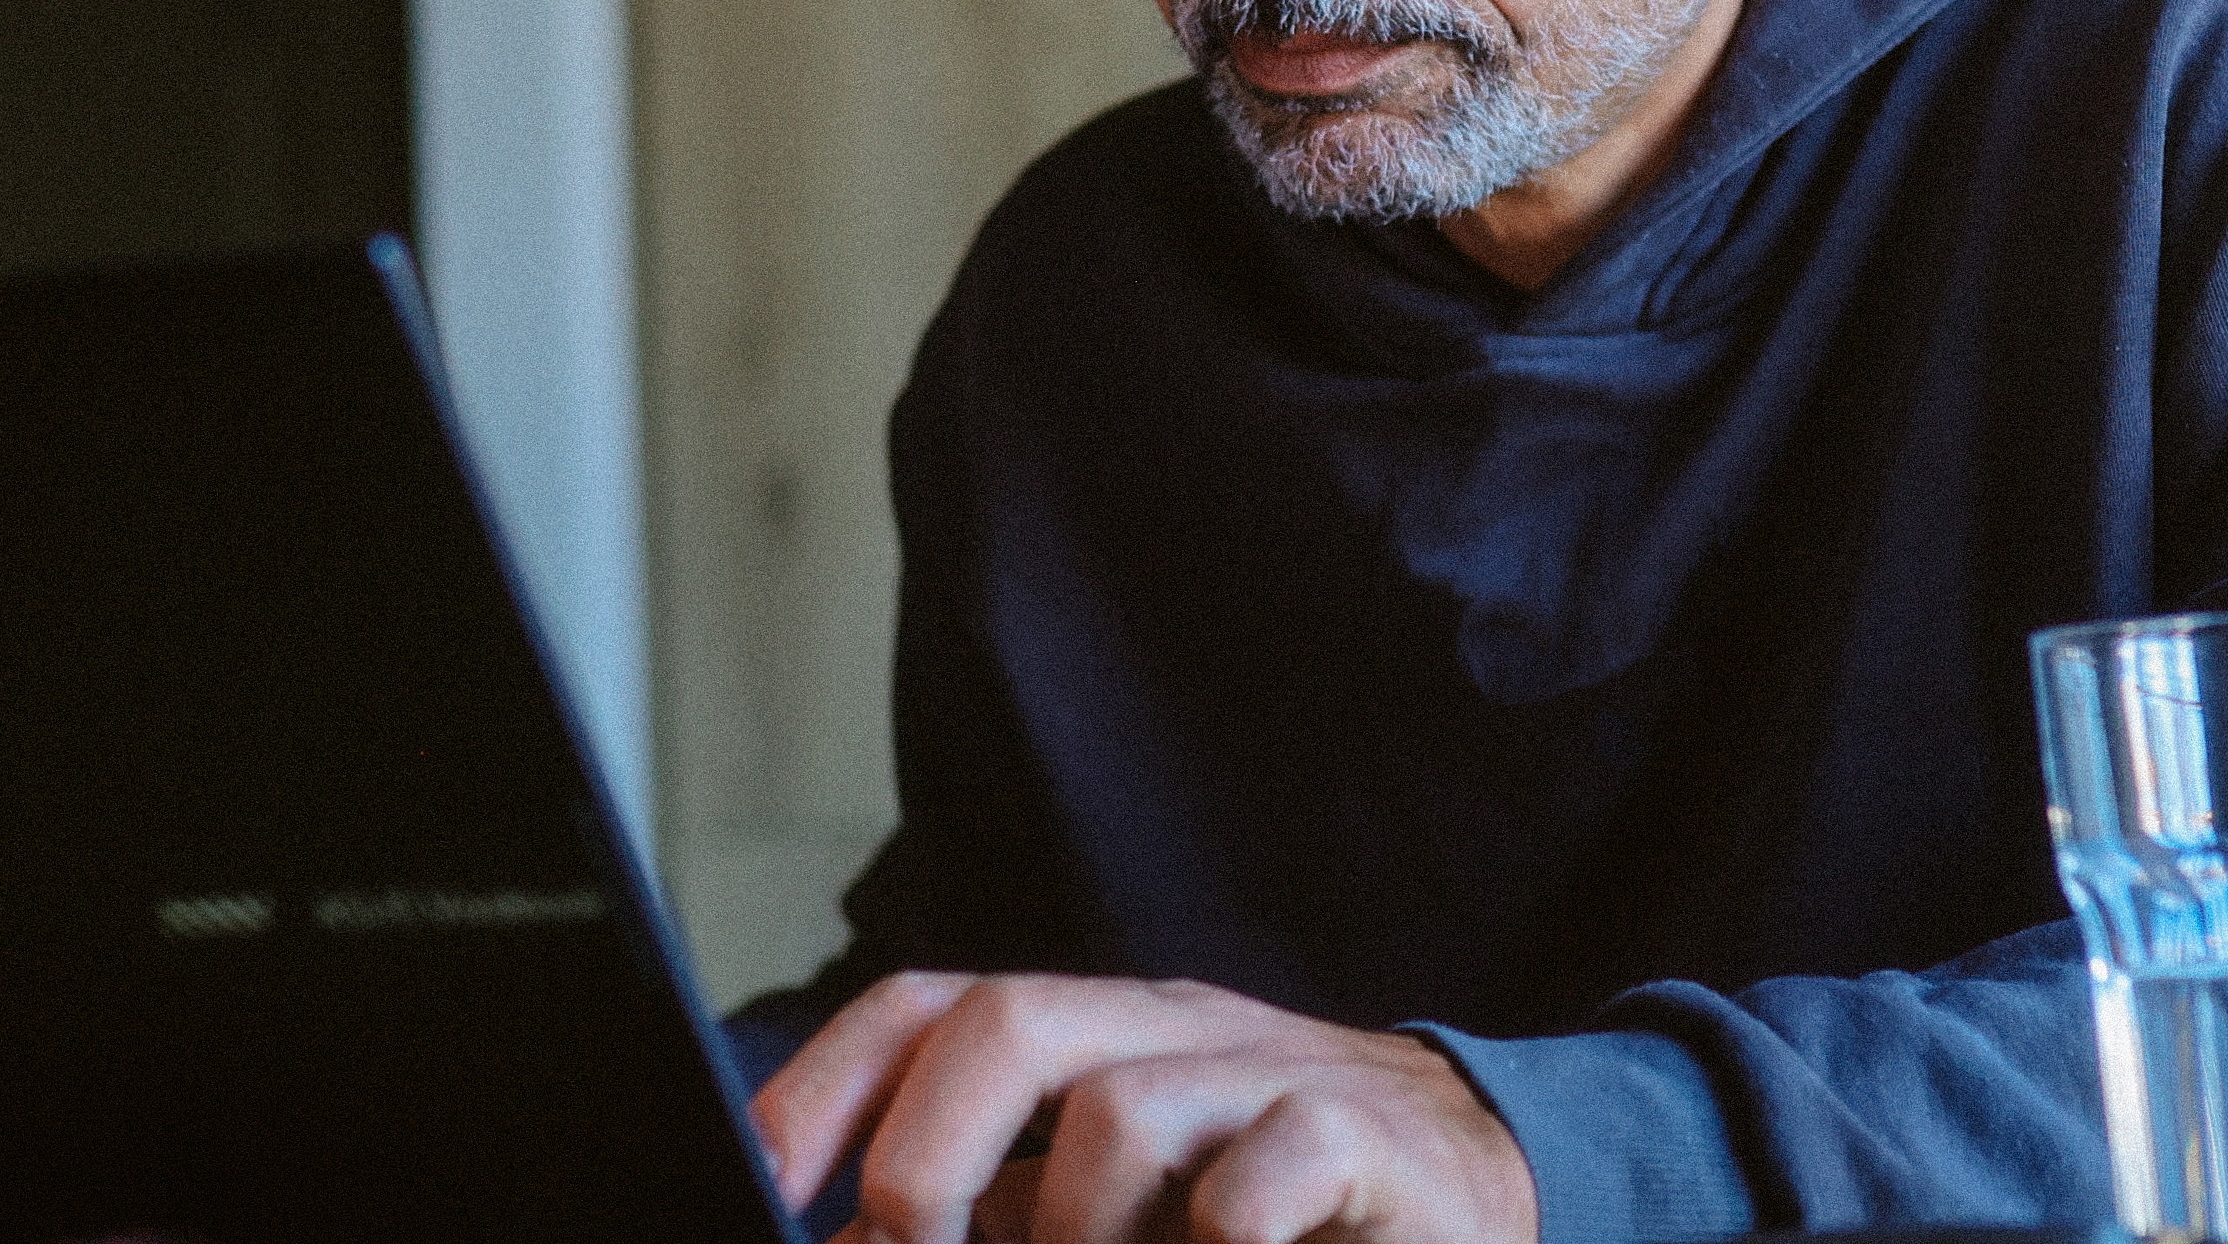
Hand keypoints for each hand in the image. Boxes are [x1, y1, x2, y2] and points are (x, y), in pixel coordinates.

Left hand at [752, 971, 1539, 1243]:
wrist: (1469, 1188)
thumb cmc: (1267, 1206)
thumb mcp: (1107, 1206)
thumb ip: (994, 1212)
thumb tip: (846, 1243)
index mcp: (1090, 1038)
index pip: (928, 1008)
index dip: (825, 1082)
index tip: (758, 1176)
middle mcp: (1168, 1032)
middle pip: (1006, 1021)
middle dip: (924, 1154)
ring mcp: (1269, 1075)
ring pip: (1122, 1107)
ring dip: (1078, 1229)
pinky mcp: (1366, 1140)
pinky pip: (1268, 1169)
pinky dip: (1222, 1232)